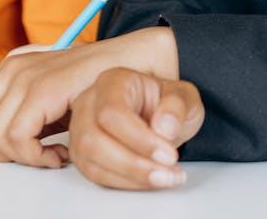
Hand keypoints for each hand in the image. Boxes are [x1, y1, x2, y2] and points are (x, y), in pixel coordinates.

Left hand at [0, 27, 178, 165]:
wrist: (129, 65)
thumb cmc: (92, 86)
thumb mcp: (49, 99)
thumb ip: (22, 109)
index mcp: (8, 70)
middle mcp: (10, 69)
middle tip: (28, 157)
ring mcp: (24, 77)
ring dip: (20, 158)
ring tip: (48, 157)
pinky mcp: (41, 89)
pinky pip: (18, 138)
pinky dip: (35, 156)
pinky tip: (58, 155)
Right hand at [69, 68, 203, 189]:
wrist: (160, 118)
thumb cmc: (167, 105)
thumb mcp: (185, 97)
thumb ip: (177, 107)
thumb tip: (164, 128)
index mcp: (113, 82)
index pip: (112, 112)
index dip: (138, 139)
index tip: (168, 155)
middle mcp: (90, 103)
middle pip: (93, 139)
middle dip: (132, 164)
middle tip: (166, 172)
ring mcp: (82, 129)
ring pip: (90, 161)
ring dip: (130, 177)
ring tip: (163, 178)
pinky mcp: (83, 154)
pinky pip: (95, 175)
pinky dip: (125, 183)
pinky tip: (149, 181)